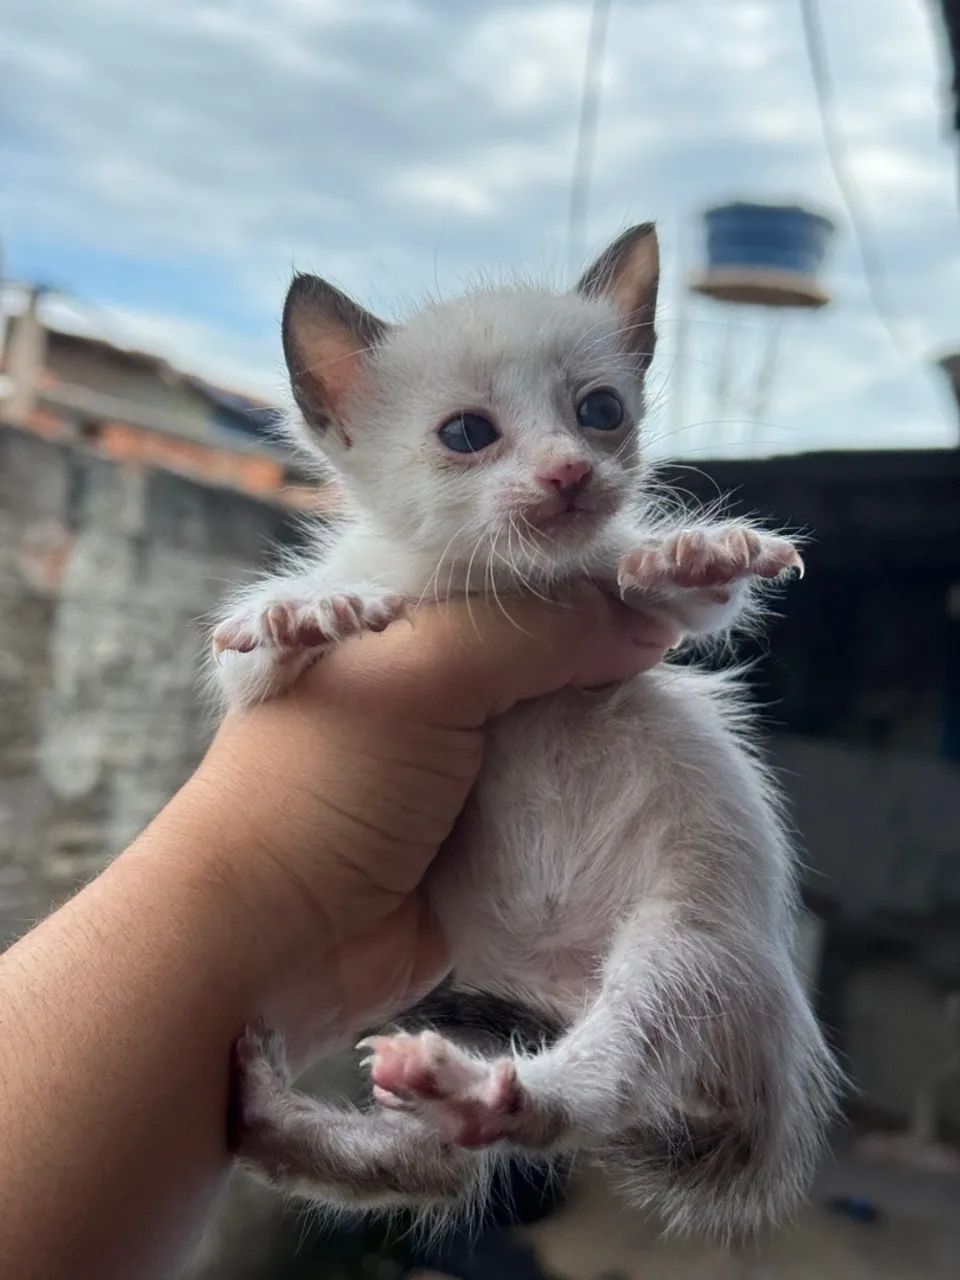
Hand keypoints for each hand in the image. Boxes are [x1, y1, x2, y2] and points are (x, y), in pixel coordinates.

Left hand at [169, 586, 675, 1058]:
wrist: (268, 941)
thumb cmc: (320, 789)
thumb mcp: (424, 674)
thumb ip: (536, 633)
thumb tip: (647, 623)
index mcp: (390, 601)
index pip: (509, 559)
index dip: (583, 558)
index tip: (669, 570)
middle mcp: (427, 664)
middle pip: (541, 630)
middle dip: (607, 632)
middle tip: (690, 626)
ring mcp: (456, 742)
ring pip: (557, 704)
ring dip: (609, 704)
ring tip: (686, 695)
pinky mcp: (483, 814)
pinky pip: (559, 778)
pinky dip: (598, 772)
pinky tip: (652, 757)